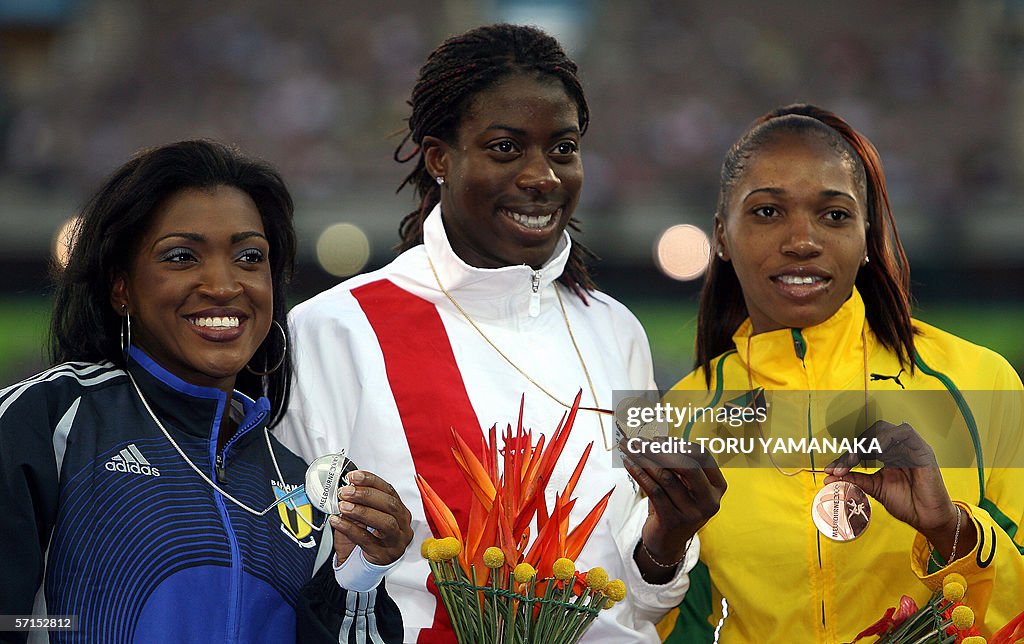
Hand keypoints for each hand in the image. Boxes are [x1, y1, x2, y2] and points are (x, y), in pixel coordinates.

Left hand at [329, 470, 412, 566]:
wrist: (359, 566)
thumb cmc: (364, 538)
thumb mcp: (362, 517)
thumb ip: (358, 503)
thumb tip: (346, 487)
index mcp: (400, 511)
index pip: (389, 490)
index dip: (371, 481)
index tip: (353, 476)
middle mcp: (403, 525)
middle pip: (390, 505)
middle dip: (366, 495)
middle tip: (346, 491)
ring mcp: (396, 541)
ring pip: (385, 522)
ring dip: (362, 511)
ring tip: (343, 506)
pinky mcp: (383, 556)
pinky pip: (367, 540)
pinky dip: (350, 528)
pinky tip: (337, 521)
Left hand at [620, 437, 726, 582]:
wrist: (667, 542)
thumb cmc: (674, 505)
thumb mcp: (682, 485)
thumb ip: (676, 464)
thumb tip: (654, 439)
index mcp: (717, 487)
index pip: (703, 456)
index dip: (679, 444)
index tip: (658, 439)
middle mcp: (709, 501)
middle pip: (688, 466)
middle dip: (661, 450)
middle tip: (640, 441)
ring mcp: (692, 513)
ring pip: (667, 477)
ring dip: (644, 459)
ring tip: (630, 449)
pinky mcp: (673, 521)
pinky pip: (654, 491)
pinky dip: (639, 474)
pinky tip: (629, 464)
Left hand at [824, 420, 973, 559]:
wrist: (926, 519)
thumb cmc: (906, 503)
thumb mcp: (874, 489)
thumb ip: (854, 480)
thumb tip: (829, 477)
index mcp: (886, 455)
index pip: (862, 446)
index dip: (845, 456)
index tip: (831, 469)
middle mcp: (897, 448)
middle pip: (870, 434)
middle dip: (853, 449)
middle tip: (841, 467)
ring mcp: (910, 447)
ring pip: (884, 430)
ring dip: (865, 443)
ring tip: (854, 460)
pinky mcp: (922, 449)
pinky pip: (904, 433)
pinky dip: (886, 438)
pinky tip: (876, 452)